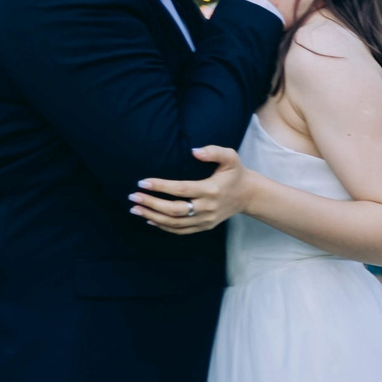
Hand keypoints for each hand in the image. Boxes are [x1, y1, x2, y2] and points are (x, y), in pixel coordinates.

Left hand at [130, 144, 253, 234]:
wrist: (248, 195)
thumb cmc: (235, 173)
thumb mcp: (230, 157)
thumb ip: (214, 151)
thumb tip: (194, 151)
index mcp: (211, 190)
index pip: (181, 190)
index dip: (161, 187)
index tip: (143, 182)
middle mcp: (207, 207)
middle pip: (174, 210)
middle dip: (151, 204)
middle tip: (133, 197)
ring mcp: (205, 220)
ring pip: (174, 223)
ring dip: (152, 216)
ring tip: (135, 209)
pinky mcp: (204, 226)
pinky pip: (180, 230)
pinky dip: (163, 227)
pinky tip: (149, 219)